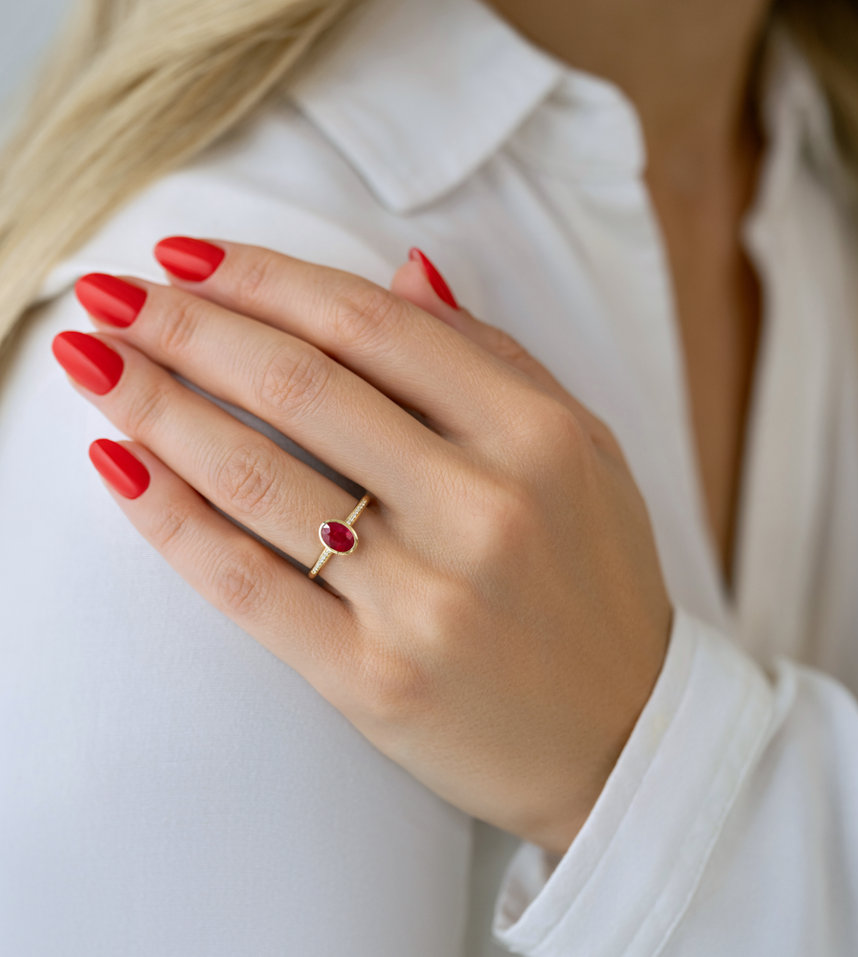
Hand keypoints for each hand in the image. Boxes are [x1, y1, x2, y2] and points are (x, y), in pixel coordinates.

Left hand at [52, 237, 672, 855]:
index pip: (371, 327)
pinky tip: (119, 467)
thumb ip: (494, 358)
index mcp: (534, 437)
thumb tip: (404, 272)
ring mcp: (426, 600)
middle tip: (110, 295)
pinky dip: (170, 520)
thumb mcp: (582, 450)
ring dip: (156, 409)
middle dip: (186, 327)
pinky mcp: (373, 679)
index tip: (186, 255)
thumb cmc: (599, 582)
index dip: (264, 278)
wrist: (623, 733)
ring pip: (258, 478)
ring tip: (93, 364)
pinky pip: (249, 584)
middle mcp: (483, 509)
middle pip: (301, 387)